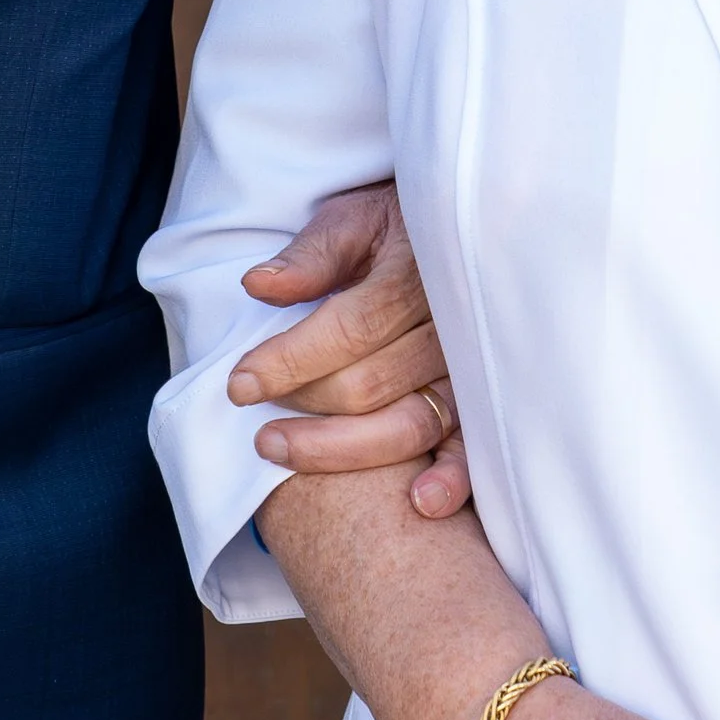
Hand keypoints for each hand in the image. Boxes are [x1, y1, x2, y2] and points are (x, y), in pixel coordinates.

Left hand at [228, 181, 472, 515]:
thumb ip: (311, 255)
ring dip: (344, 450)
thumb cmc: (398, 223)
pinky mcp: (482, 398)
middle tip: (253, 419)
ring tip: (281, 452)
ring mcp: (469, 367)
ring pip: (410, 423)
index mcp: (413, 275)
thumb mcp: (354, 217)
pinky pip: (471, 445)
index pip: (347, 330)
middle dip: (303, 405)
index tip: (238, 384)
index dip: (289, 361)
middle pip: (369, 384)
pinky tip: (419, 502)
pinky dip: (453, 479)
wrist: (467, 225)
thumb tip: (257, 286)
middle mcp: (448, 326)